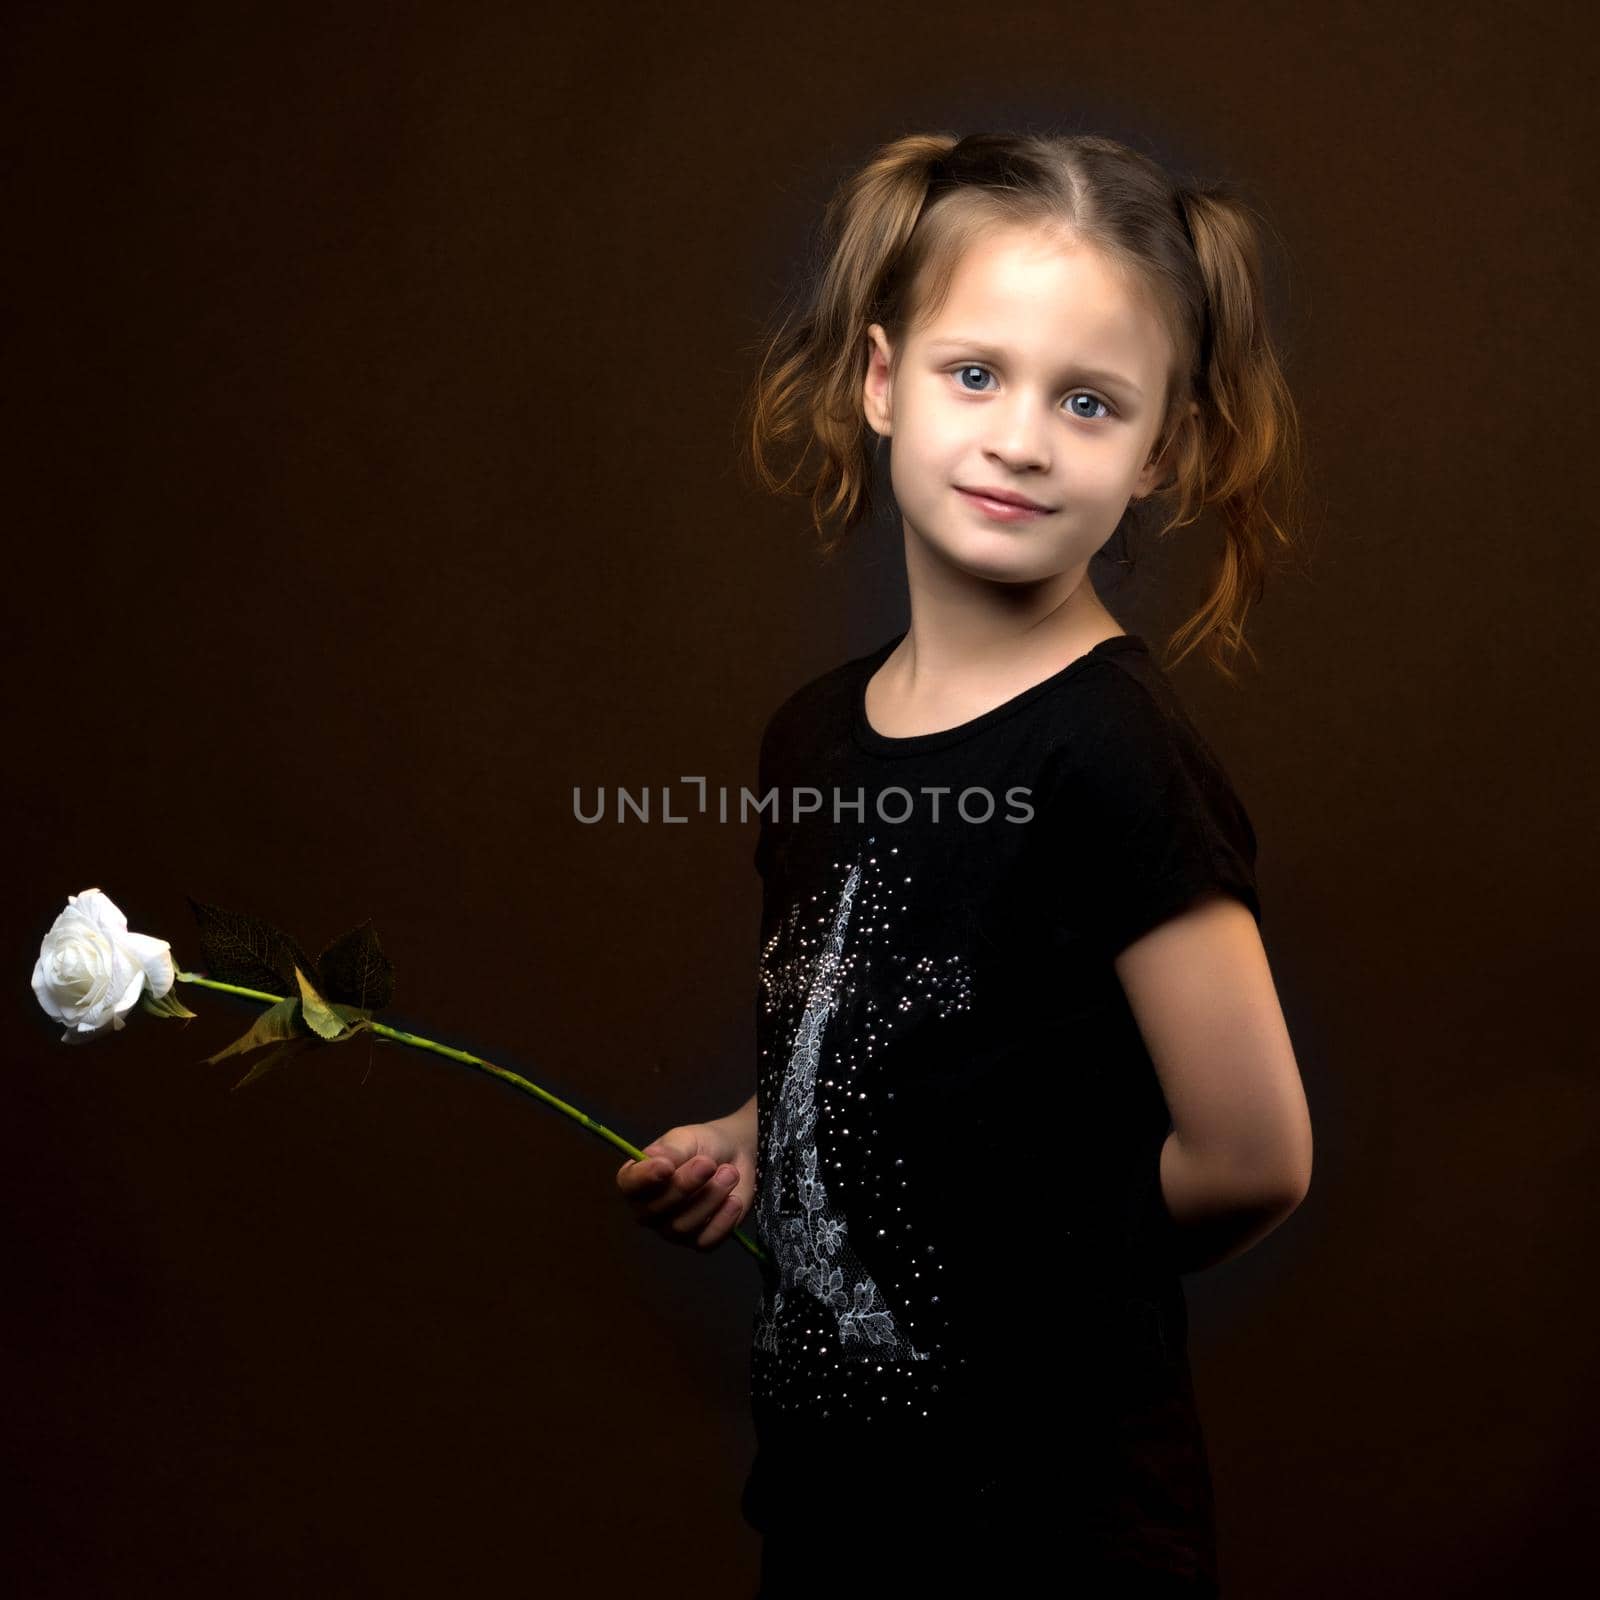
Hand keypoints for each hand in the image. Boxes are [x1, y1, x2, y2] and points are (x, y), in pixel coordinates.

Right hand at [616, 1119, 755, 1251]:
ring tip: (729, 1173)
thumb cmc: (703, 1145)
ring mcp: (671, 1228)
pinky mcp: (699, 1240)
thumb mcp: (686, 1139)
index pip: (629, 1185)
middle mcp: (648, 1209)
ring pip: (682, 1226)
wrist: (735, 1155)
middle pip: (656, 1209)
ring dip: (709, 1198)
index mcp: (636, 1178)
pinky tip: (734, 1200)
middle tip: (708, 1164)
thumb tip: (658, 1162)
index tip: (667, 1166)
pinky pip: (705, 1241)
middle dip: (685, 1185)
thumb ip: (671, 1151)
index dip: (645, 1178)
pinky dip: (722, 1220)